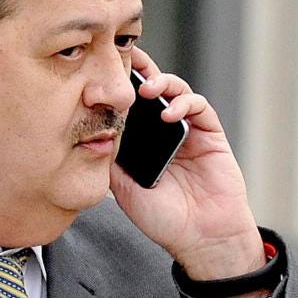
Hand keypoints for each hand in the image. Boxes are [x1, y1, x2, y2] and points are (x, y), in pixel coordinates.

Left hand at [109, 47, 264, 281]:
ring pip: (175, 91)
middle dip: (139, 71)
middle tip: (125, 58)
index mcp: (141, 143)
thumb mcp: (124, 189)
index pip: (128, 106)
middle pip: (151, 90)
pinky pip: (199, 107)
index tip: (100, 71)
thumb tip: (88, 132)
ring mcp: (187, 131)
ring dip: (161, 83)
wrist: (200, 238)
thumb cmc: (163, 219)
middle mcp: (162, 133)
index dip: (117, 88)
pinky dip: (184, 103)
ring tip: (146, 90)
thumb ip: (110, 160)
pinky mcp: (210, 134)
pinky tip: (169, 113)